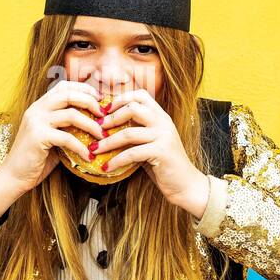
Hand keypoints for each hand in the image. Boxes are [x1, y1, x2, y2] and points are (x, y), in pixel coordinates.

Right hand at [0, 81, 105, 199]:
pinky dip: (81, 147)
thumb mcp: (52, 136)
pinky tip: (89, 156)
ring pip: (71, 115)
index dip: (84, 89)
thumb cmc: (36, 158)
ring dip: (91, 126)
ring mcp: (36, 122)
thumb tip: (94, 121)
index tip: (99, 99)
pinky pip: (67, 138)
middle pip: (69, 95)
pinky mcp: (38, 137)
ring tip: (102, 136)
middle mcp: (36, 109)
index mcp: (39, 106)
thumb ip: (66, 125)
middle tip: (104, 115)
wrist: (14, 176)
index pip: (63, 86)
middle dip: (90, 102)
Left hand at [88, 88, 208, 213]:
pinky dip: (116, 160)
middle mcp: (164, 122)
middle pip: (132, 108)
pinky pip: (131, 153)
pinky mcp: (161, 152)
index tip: (104, 110)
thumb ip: (136, 132)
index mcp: (161, 116)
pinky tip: (106, 167)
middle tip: (96, 128)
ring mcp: (164, 136)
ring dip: (107, 142)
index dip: (120, 99)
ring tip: (94, 149)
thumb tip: (106, 128)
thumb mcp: (150, 143)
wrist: (185, 185)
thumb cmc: (164, 165)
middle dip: (110, 118)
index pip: (140, 95)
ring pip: (128, 133)